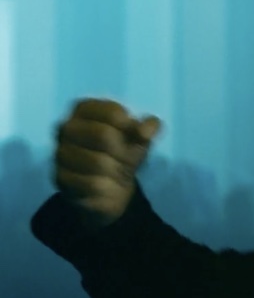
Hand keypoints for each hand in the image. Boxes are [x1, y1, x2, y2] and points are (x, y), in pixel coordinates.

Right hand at [54, 98, 160, 227]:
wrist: (109, 187)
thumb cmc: (123, 152)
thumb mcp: (139, 139)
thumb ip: (147, 129)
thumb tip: (150, 127)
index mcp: (85, 109)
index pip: (112, 112)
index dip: (131, 127)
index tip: (138, 137)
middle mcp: (67, 127)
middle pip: (103, 135)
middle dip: (124, 151)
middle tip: (129, 160)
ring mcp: (60, 152)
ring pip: (97, 162)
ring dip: (117, 170)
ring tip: (118, 172)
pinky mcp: (60, 177)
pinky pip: (91, 183)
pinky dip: (108, 186)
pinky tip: (109, 185)